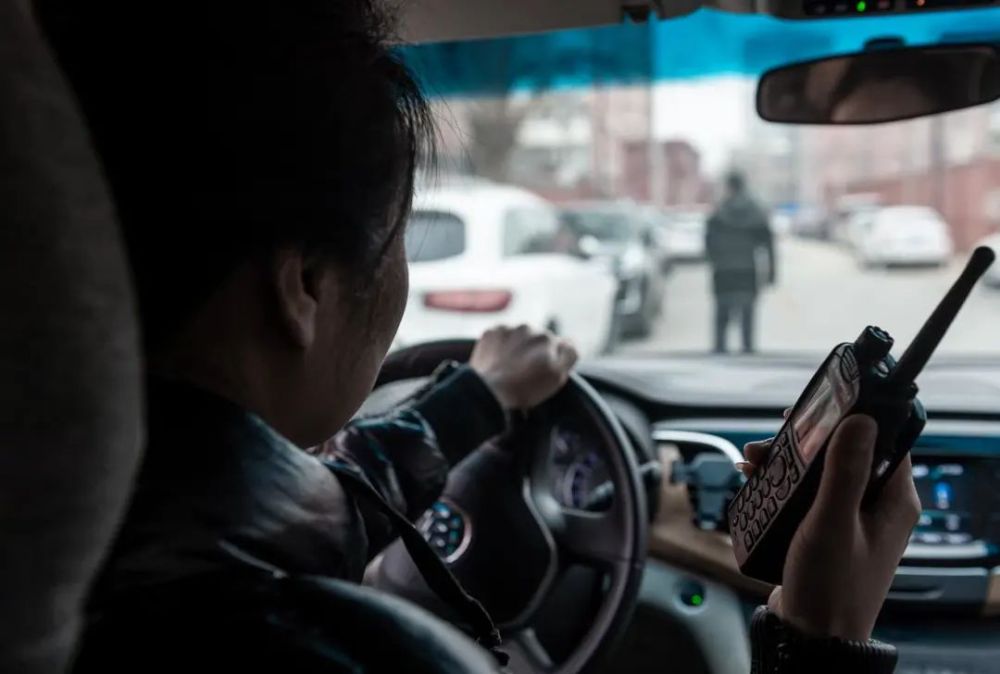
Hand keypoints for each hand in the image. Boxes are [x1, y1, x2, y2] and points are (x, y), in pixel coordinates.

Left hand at [470, 325, 577, 409]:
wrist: (490, 391)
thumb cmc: (526, 388)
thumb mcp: (557, 376)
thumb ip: (569, 354)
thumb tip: (568, 341)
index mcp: (548, 338)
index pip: (558, 345)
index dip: (552, 360)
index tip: (542, 372)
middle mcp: (529, 328)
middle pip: (537, 339)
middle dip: (534, 352)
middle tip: (525, 372)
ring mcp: (508, 328)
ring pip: (519, 336)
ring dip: (517, 347)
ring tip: (510, 368)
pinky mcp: (490, 332)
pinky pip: (501, 336)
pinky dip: (500, 346)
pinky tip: (498, 362)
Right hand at [742, 415, 919, 640]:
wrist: (812, 636)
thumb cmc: (829, 586)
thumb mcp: (832, 523)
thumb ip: (845, 471)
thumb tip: (860, 420)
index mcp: (893, 502)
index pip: (883, 442)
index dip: (851, 419)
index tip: (818, 407)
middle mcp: (876, 508)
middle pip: (844, 454)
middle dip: (805, 443)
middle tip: (771, 439)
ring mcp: (851, 521)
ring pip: (820, 473)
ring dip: (787, 463)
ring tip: (751, 460)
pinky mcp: (827, 532)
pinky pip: (806, 495)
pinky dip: (781, 484)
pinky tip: (755, 480)